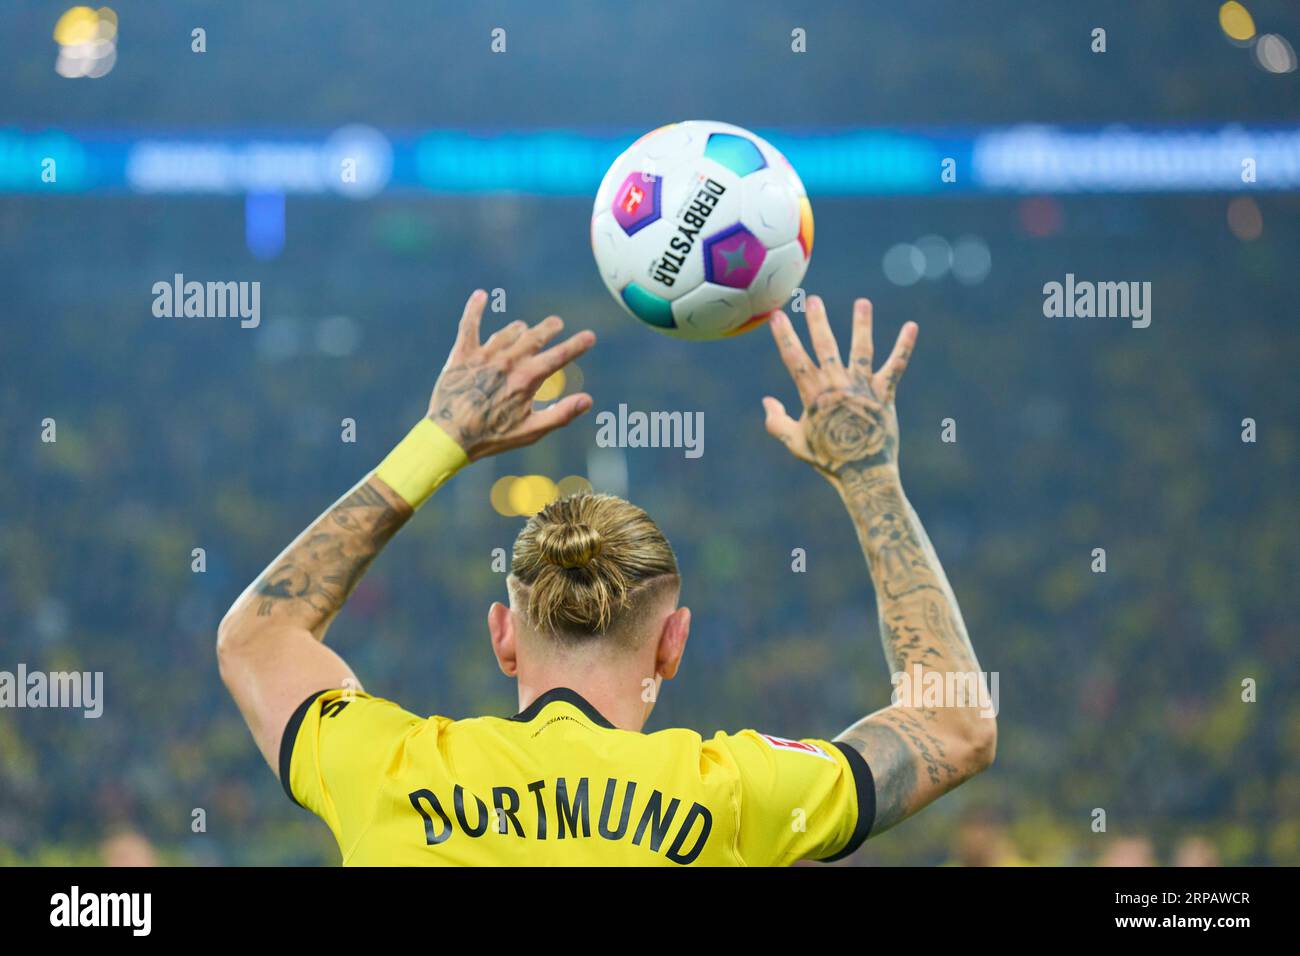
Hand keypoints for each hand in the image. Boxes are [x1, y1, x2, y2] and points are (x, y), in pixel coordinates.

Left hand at [428, 290, 595, 460]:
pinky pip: (469, 325)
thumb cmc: (492, 437)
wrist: (450, 436)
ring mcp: (485, 355)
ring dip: (520, 329)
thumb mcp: (532, 431)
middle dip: (549, 328)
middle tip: (556, 323)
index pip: (559, 356)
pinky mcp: (462, 354)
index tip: (590, 336)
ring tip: (524, 329)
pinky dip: (475, 309)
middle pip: (535, 336)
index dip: (576, 345)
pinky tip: (480, 295)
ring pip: (508, 332)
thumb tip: (588, 400)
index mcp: (527, 379)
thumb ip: (561, 414)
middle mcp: (508, 361)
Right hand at [762, 296, 916, 483]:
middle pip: (826, 347)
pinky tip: (912, 327)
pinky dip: (904, 347)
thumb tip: (767, 402)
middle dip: (818, 322)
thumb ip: (776, 422)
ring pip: (861, 349)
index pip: (795, 359)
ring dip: (862, 324)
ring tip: (863, 303)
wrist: (863, 474)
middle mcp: (837, 386)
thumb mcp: (795, 443)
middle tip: (814, 300)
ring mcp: (862, 388)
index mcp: (813, 395)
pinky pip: (895, 367)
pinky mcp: (885, 395)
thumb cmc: (827, 460)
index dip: (784, 336)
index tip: (777, 316)